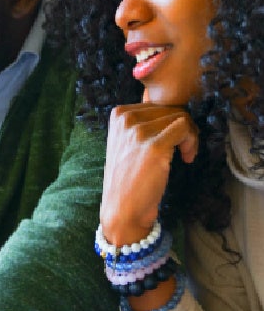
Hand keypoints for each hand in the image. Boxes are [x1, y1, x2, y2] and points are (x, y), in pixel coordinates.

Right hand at [100, 102, 197, 244]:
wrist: (122, 208)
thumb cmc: (129, 177)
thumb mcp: (127, 141)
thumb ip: (142, 120)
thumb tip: (168, 103)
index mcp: (118, 114)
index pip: (157, 103)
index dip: (170, 121)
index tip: (170, 141)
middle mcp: (125, 119)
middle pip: (171, 108)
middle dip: (183, 128)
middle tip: (182, 150)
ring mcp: (138, 131)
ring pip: (181, 116)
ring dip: (190, 136)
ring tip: (184, 155)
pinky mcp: (154, 146)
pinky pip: (185, 128)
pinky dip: (192, 142)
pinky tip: (186, 158)